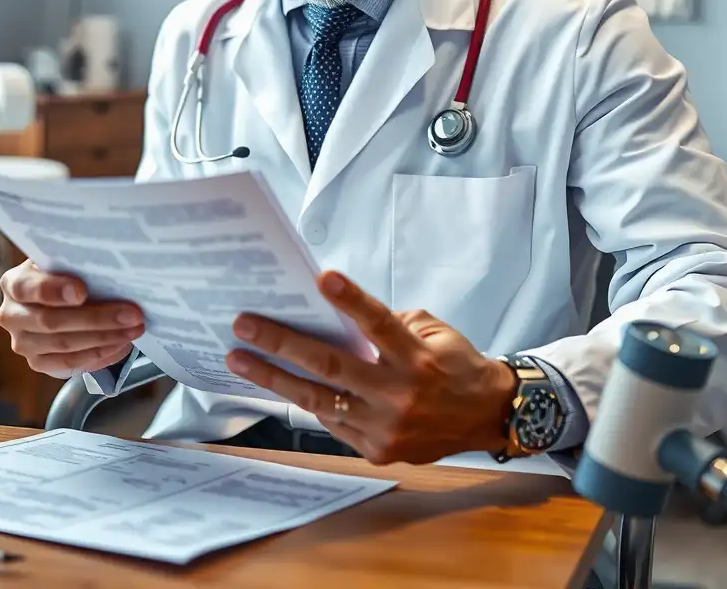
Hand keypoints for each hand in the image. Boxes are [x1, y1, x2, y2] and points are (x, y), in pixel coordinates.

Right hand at [0, 259, 144, 377]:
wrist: (58, 297)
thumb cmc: (66, 273)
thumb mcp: (65, 260)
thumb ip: (77, 262)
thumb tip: (110, 264)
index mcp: (14, 283)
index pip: (27, 288)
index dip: (54, 290)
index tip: (82, 292)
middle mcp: (12, 314)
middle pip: (51, 322)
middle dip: (97, 318)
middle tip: (132, 314)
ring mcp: (22, 342)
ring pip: (64, 346)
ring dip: (105, 338)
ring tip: (134, 329)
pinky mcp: (37, 362)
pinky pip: (69, 364)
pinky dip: (99, 354)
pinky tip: (121, 344)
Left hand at [226, 271, 516, 464]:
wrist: (487, 416)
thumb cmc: (454, 364)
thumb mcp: (431, 330)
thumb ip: (388, 324)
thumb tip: (338, 318)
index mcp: (416, 356)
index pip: (378, 323)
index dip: (350, 300)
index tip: (321, 277)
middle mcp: (399, 394)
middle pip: (331, 365)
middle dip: (282, 343)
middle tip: (245, 325)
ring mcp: (385, 426)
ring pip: (319, 400)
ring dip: (274, 377)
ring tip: (240, 358)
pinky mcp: (377, 449)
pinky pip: (332, 422)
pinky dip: (304, 401)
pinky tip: (276, 382)